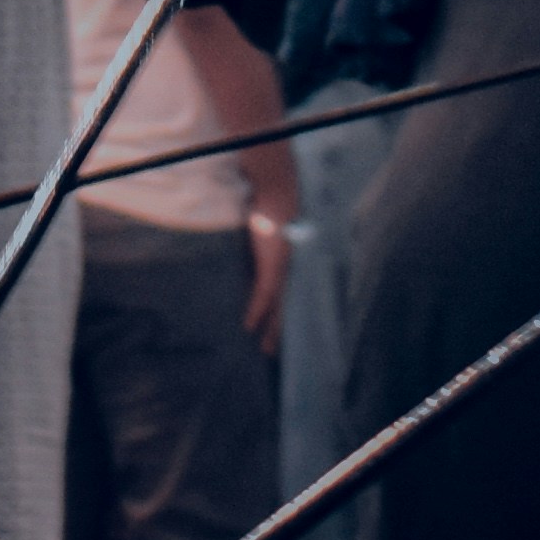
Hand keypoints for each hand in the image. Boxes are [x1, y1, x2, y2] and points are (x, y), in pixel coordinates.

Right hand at [241, 208, 292, 354]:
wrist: (277, 188)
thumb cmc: (270, 204)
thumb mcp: (263, 232)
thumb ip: (258, 249)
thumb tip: (246, 260)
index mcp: (292, 262)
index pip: (288, 294)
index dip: (281, 313)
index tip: (276, 328)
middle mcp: (293, 268)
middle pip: (288, 306)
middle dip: (281, 330)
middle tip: (273, 351)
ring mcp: (285, 267)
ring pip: (280, 307)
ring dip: (273, 330)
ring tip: (266, 350)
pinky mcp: (275, 265)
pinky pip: (265, 295)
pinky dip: (257, 312)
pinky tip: (249, 326)